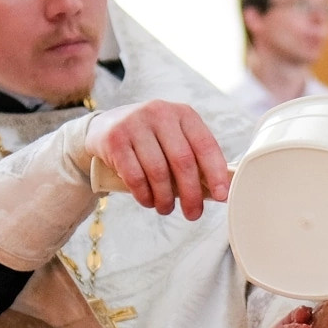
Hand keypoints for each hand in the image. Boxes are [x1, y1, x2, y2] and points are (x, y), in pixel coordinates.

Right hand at [84, 100, 230, 218]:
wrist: (106, 128)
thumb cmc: (150, 140)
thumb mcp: (174, 138)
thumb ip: (194, 158)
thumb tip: (217, 191)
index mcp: (182, 113)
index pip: (205, 145)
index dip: (216, 173)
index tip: (221, 196)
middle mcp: (160, 113)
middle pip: (182, 161)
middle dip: (191, 194)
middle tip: (193, 214)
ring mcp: (135, 124)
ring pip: (158, 172)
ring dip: (165, 198)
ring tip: (166, 208)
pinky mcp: (115, 139)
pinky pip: (135, 176)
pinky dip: (144, 195)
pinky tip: (148, 201)